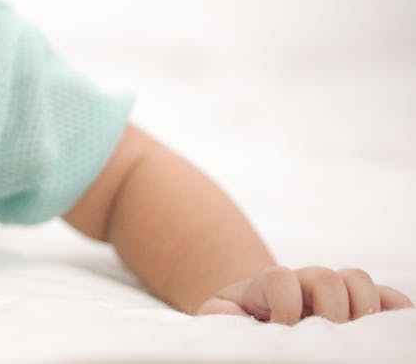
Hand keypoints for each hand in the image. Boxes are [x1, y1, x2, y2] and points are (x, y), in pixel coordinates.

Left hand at [196, 266, 412, 323]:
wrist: (253, 317)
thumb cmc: (236, 324)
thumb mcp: (220, 319)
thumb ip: (220, 315)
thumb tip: (234, 316)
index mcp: (268, 284)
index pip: (282, 277)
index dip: (286, 304)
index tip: (281, 332)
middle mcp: (304, 281)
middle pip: (326, 277)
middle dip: (328, 310)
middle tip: (322, 338)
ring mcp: (334, 290)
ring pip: (358, 279)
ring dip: (361, 308)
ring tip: (351, 338)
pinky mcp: (359, 305)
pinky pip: (388, 297)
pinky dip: (395, 310)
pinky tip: (389, 332)